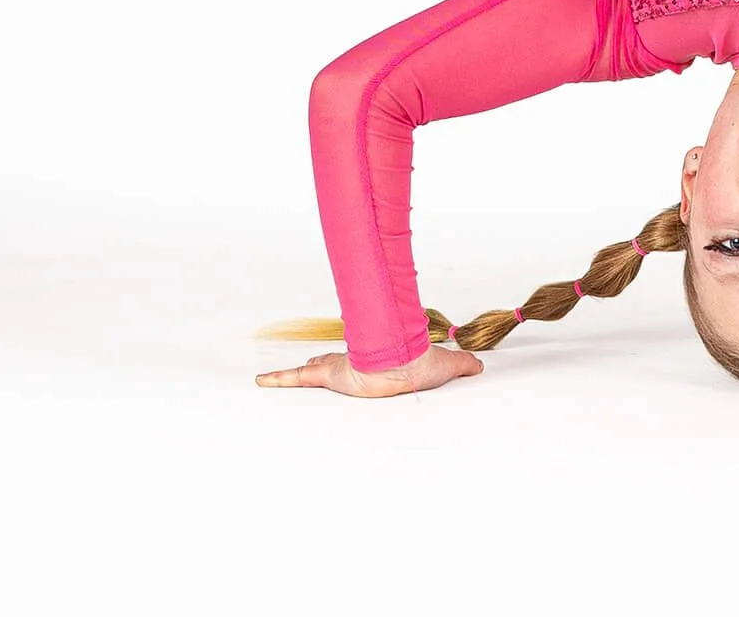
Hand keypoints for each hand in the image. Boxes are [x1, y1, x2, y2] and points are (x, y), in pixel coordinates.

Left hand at [255, 345, 483, 398]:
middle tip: (315, 364)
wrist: (405, 364)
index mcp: (380, 361)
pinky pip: (298, 378)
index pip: (364, 357)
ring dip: (299, 373)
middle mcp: (356, 362)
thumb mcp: (447, 368)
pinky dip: (278, 379)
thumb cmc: (421, 365)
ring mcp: (340, 368)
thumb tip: (478, 365)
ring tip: (278, 378)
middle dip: (324, 363)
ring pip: (313, 370)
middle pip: (335, 361)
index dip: (355, 359)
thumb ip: (460, 365)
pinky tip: (259, 381)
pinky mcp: (328, 375)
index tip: (351, 359)